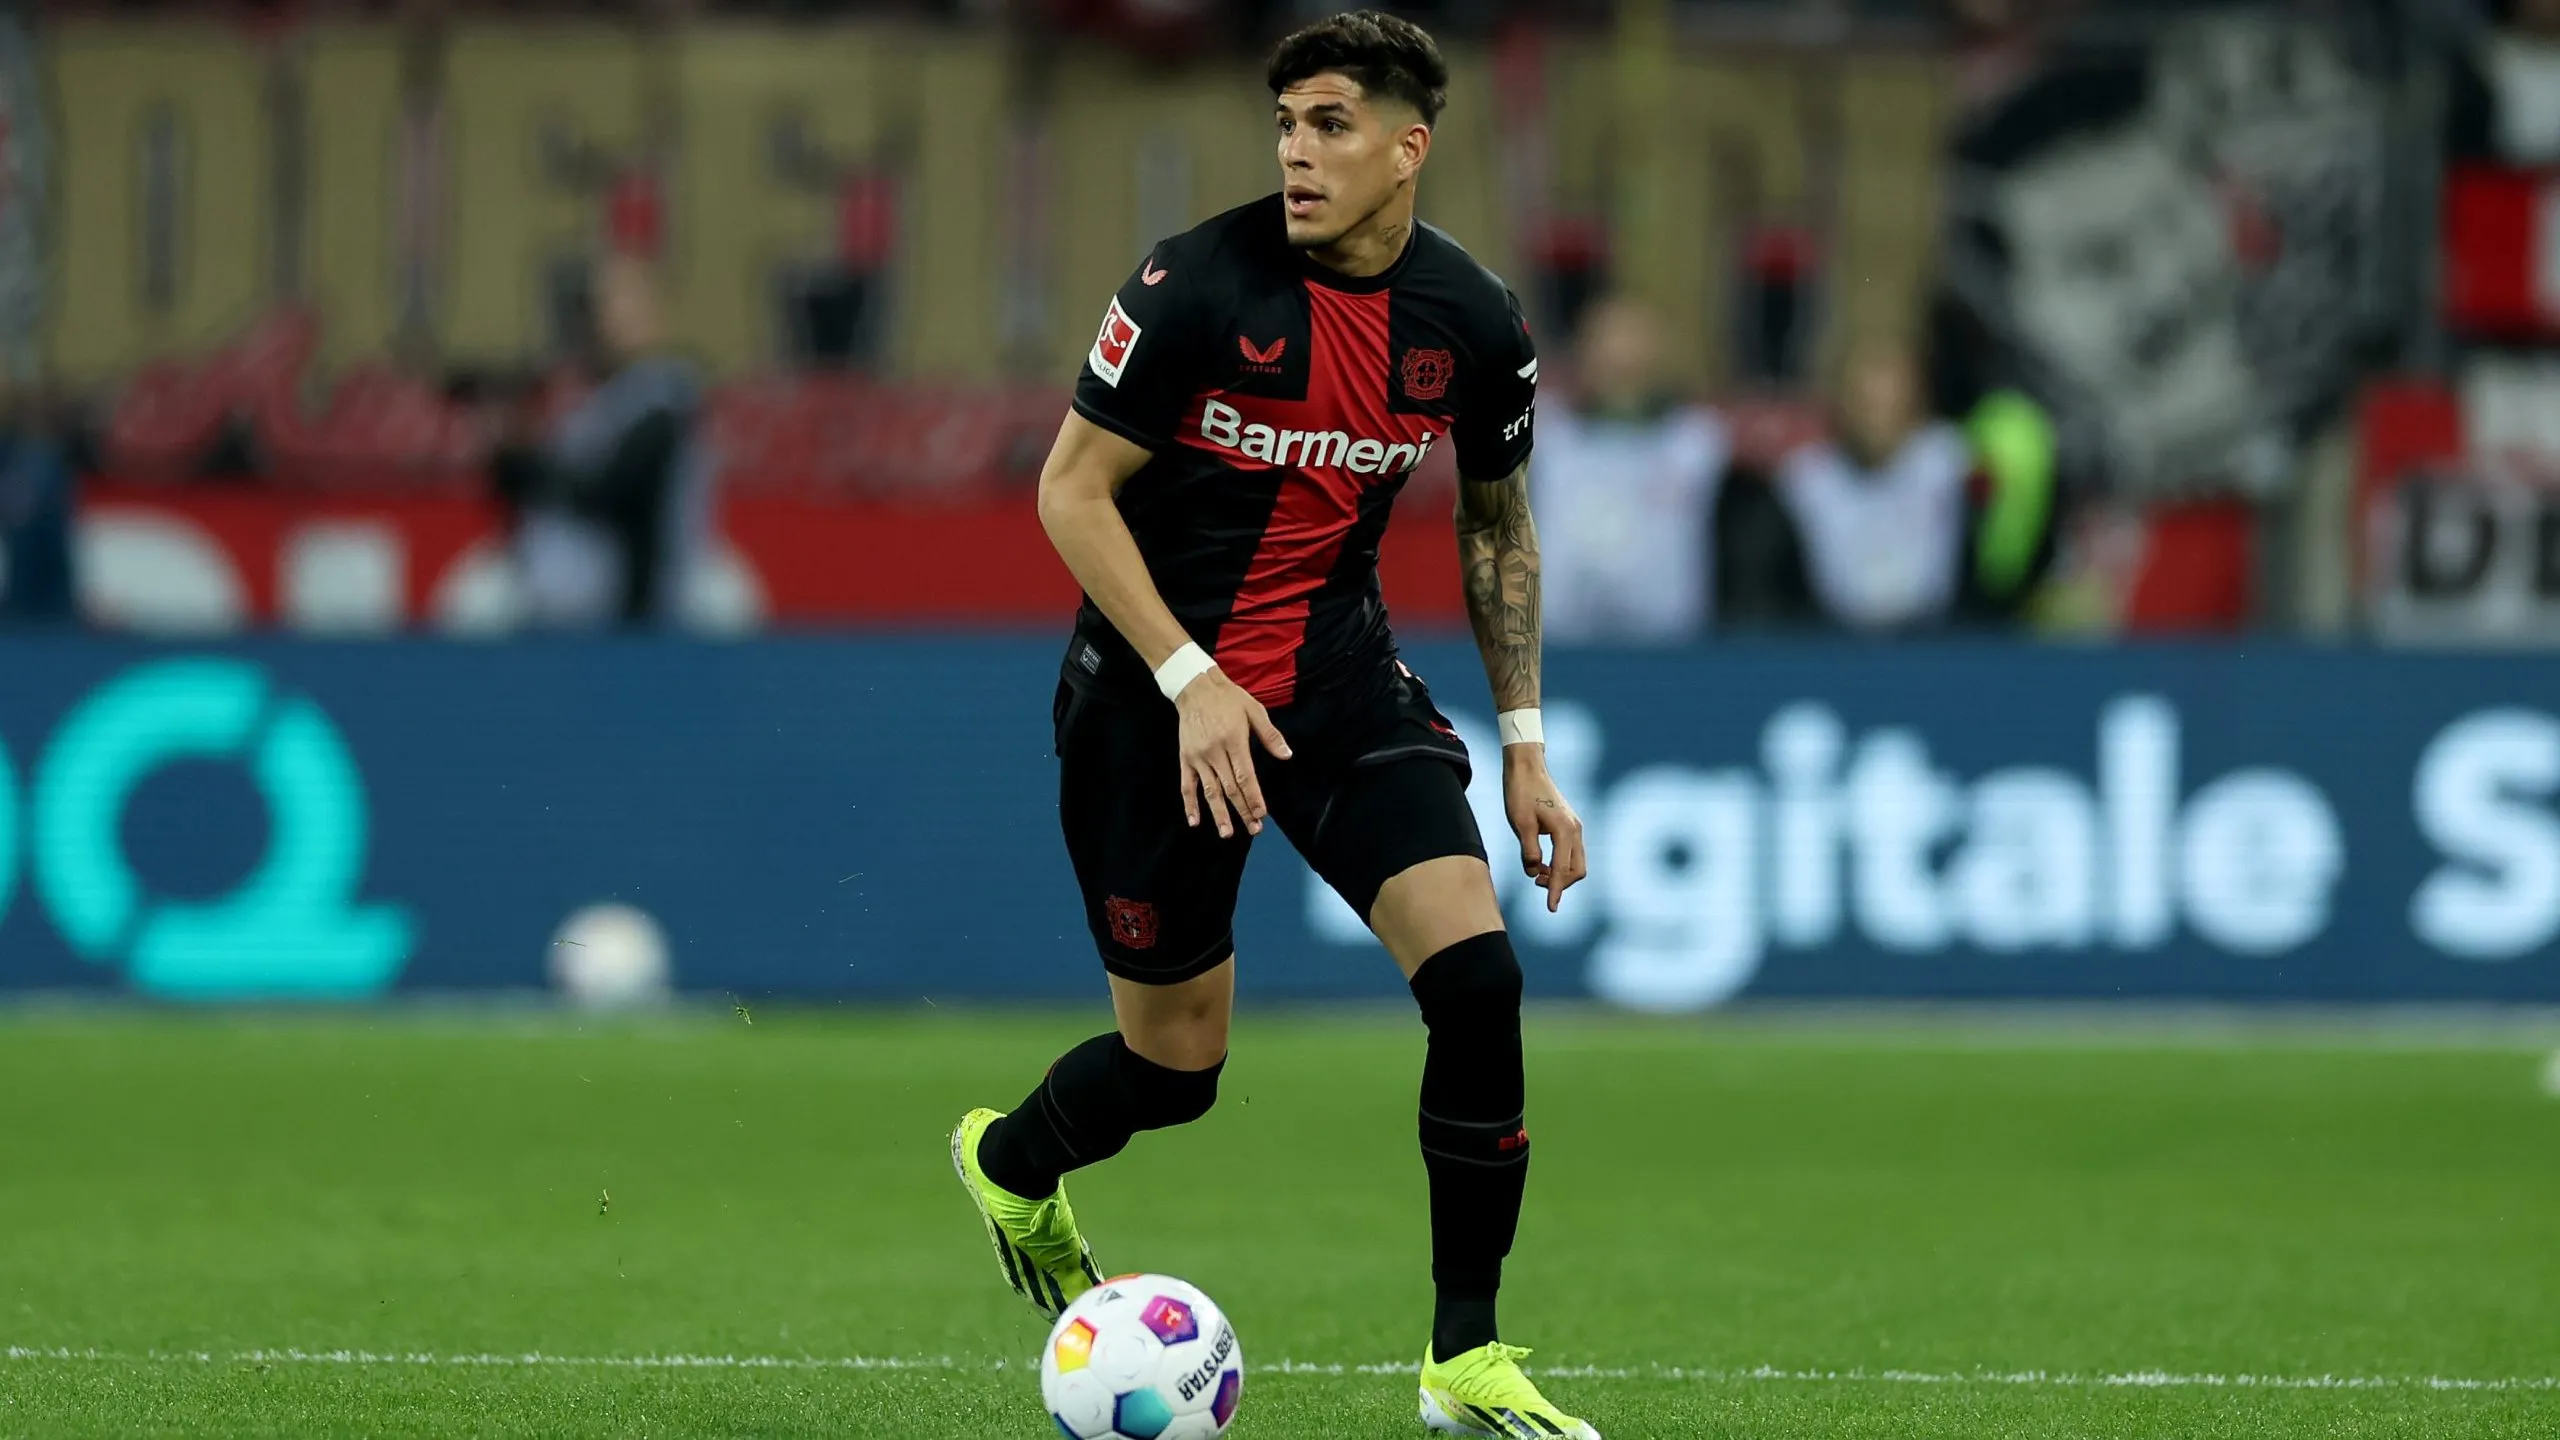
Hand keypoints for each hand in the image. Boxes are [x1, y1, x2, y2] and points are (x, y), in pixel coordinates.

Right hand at [1174, 667, 1292, 838]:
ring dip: (1219, 814)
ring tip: (1227, 833)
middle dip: (1243, 811)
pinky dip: (1190, 804)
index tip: (1262, 815)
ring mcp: (1198, 757)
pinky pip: (1186, 785)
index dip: (1254, 797)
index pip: (1246, 776)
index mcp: (1234, 741)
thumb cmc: (1229, 699)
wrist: (1195, 687)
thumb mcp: (1254, 710)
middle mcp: (1215, 752)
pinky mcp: (1185, 758)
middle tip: (1253, 830)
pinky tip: (1195, 821)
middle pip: (1230, 788)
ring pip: (1210, 791)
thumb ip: (1270, 735)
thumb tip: (1287, 755)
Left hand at [1503, 746, 1587, 910]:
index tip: (1550, 908)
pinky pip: (1570, 852)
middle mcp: (1575, 830)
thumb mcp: (1520, 824)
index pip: (1562, 870)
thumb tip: (1534, 872)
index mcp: (1565, 831)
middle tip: (1537, 884)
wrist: (1527, 767)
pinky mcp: (1569, 824)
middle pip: (1578, 870)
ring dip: (1560, 874)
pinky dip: (1560, 863)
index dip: (1555, 891)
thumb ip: (1528, 851)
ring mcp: (1575, 826)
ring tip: (1536, 874)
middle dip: (1561, 883)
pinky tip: (1541, 862)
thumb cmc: (1521, 793)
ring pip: (1576, 862)